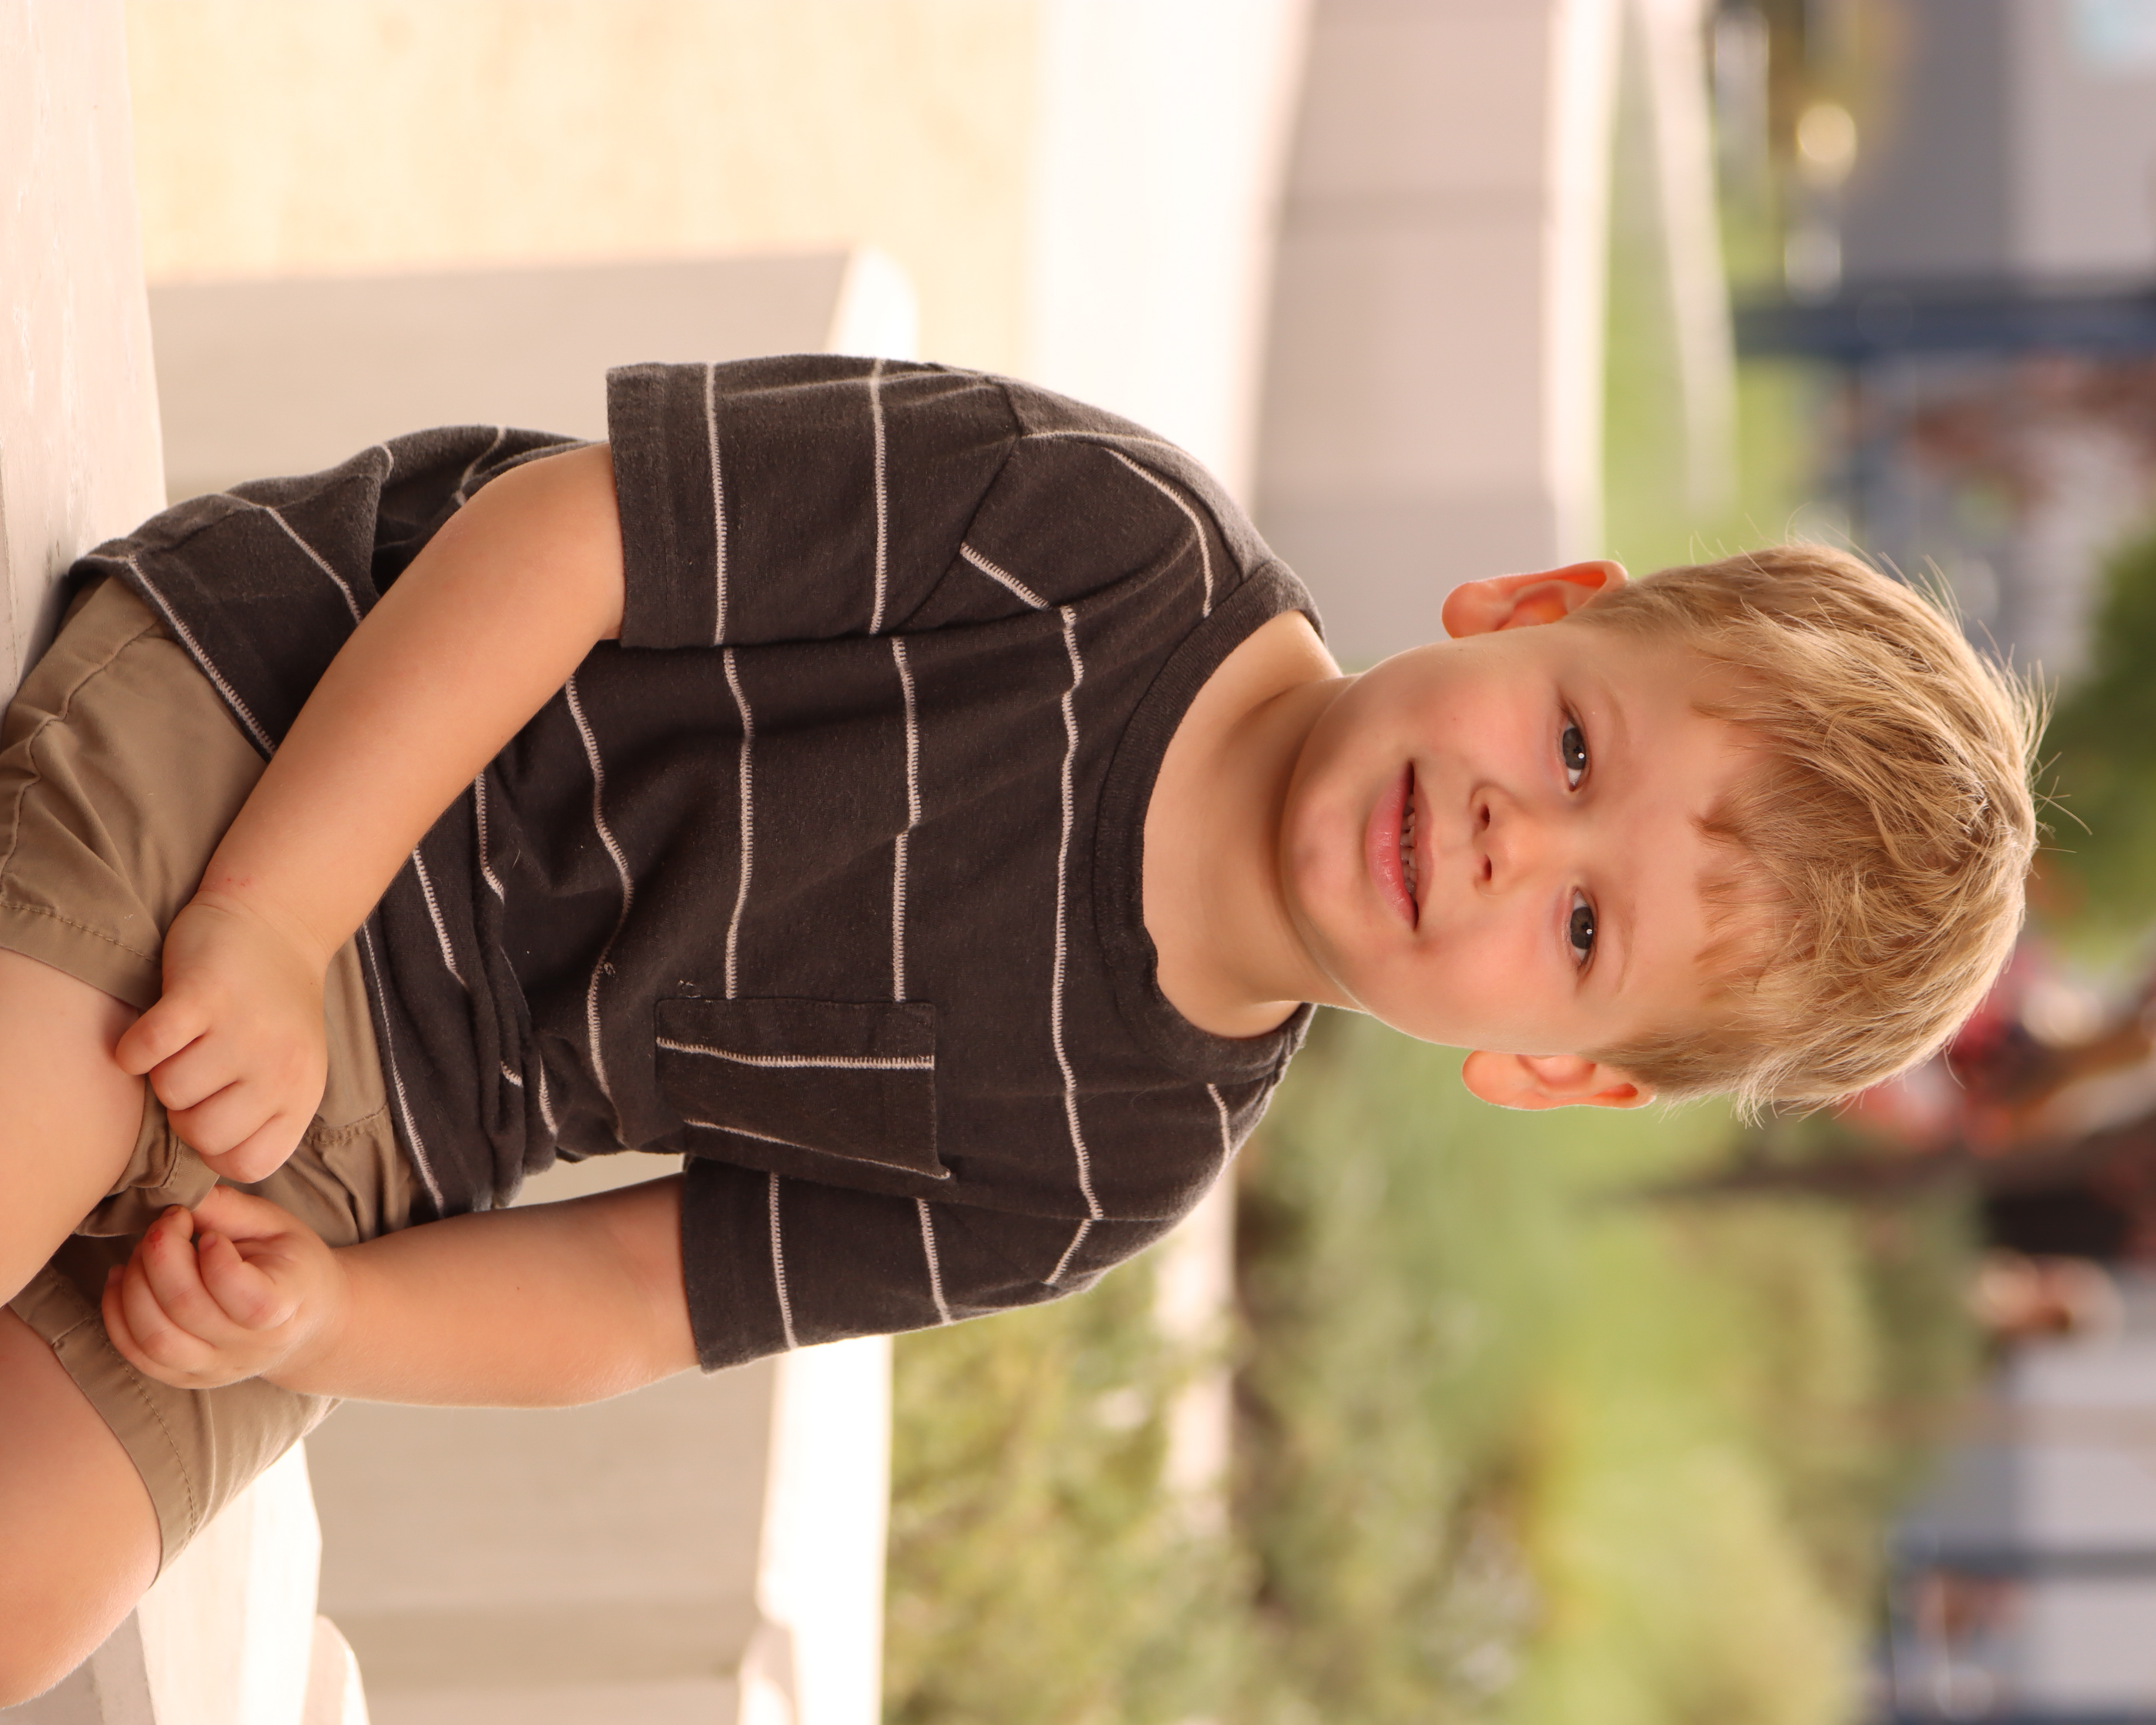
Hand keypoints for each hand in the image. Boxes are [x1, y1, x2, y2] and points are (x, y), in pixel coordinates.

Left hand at [101, 1186, 346, 1390]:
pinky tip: (123, 1277)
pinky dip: (116, 1312)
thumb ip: (231, 1209)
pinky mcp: (184, 1377)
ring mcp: (215, 1368)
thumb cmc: (290, 1263)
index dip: (218, 1261)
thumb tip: (180, 1197)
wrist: (303, 1322)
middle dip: (162, 1254)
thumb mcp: (277, 1226)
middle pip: (188, 1309)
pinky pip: (136, 1354)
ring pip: (155, 1338)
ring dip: (134, 1285)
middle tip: (168, 1222)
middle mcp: (250, 1348)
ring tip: (144, 1251)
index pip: (248, 1300)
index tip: (212, 1234)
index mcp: (287, 1307)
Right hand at [114, 893, 330, 1181]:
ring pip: (169, 1092)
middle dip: (183, 1110)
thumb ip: (259, 1118)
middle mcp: (280, 1066)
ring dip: (161, 1070)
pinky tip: (154, 1028)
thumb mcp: (287, 1069)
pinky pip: (146, 1050)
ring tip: (186, 1041)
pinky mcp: (204, 994)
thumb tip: (206, 1171)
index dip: (215, 1148)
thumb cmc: (270, 1009)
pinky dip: (133, 1047)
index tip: (214, 1111)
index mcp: (302, 1093)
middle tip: (195, 1070)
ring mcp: (244, 1030)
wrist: (276, 922)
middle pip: (200, 1134)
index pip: (247, 1165)